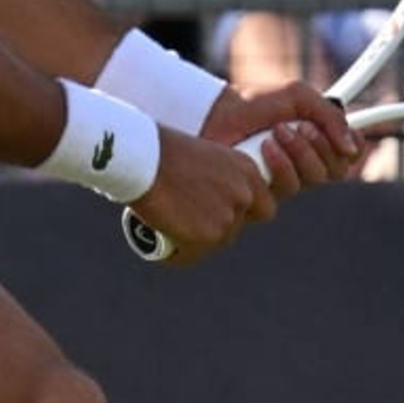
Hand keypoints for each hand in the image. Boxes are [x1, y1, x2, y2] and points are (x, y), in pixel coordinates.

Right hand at [122, 129, 283, 264]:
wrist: (142, 158)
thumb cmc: (157, 148)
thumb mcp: (199, 154)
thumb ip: (210, 173)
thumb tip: (199, 189)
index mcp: (246, 170)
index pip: (261, 203)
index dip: (239, 210)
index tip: (216, 210)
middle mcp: (244, 195)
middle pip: (237, 225)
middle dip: (216, 226)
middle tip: (188, 221)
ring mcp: (228, 218)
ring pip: (215, 241)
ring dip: (196, 241)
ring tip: (168, 233)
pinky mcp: (207, 237)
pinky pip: (191, 254)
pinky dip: (178, 254)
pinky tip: (161, 249)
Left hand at [203, 81, 363, 194]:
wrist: (214, 113)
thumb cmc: (252, 103)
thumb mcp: (296, 96)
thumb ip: (330, 115)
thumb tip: (351, 146)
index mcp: (317, 139)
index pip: (349, 153)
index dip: (351, 146)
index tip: (338, 132)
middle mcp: (305, 161)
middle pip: (337, 170)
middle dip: (321, 146)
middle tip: (299, 127)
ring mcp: (285, 177)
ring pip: (314, 180)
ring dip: (300, 152)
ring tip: (276, 132)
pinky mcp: (266, 191)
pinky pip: (289, 189)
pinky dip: (281, 165)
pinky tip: (264, 148)